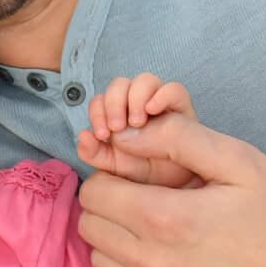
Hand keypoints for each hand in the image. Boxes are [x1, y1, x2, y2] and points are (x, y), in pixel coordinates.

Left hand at [75, 74, 200, 186]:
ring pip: (144, 80)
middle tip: (117, 127)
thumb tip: (83, 135)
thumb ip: (94, 152)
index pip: (102, 99)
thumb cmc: (143, 172)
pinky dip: (161, 95)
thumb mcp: (113, 166)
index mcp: (119, 115)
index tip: (102, 134)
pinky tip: (153, 111)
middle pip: (120, 83)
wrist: (173, 187)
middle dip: (114, 102)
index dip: (97, 112)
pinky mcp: (183, 108)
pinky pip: (174, 89)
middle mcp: (138, 104)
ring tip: (138, 122)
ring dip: (136, 98)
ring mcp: (161, 103)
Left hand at [75, 114, 265, 266]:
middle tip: (147, 201)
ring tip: (160, 232)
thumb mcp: (241, 160)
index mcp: (168, 219)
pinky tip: (167, 265)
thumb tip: (126, 135)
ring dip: (119, 244)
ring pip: (104, 266)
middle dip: (111, 209)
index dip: (111, 178)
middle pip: (92, 230)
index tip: (137, 178)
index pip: (95, 194)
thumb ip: (177, 139)